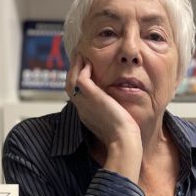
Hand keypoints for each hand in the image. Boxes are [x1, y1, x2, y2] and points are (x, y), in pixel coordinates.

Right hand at [66, 54, 141, 181]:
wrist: (124, 140)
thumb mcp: (115, 121)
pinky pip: (81, 79)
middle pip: (70, 86)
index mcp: (87, 115)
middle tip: (79, 57)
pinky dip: (83, 70)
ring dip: (76, 67)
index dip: (79, 82)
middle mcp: (83, 109)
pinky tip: (90, 64)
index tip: (85, 70)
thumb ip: (112, 111)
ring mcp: (85, 104)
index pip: (78, 95)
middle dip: (74, 71)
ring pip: (71, 81)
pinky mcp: (91, 98)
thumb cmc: (124, 136)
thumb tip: (118, 104)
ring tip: (82, 56)